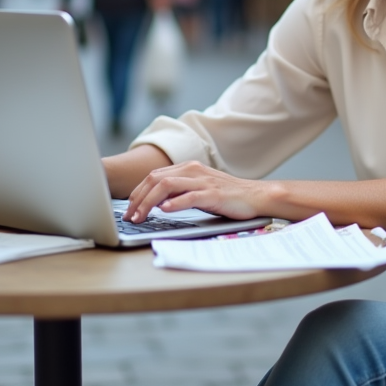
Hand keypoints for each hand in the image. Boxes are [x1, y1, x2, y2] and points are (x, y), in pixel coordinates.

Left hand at [123, 161, 269, 222]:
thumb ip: (179, 192)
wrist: (256, 196)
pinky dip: (175, 203)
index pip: (154, 177)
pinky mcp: (214, 194)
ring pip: (167, 186)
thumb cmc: (228, 196)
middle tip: (129, 216)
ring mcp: (203, 181)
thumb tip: (156, 203)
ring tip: (140, 217)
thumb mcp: (199, 190)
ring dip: (149, 202)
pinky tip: (165, 210)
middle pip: (155, 180)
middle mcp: (193, 171)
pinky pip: (190, 196)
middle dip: (137, 199)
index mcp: (188, 168)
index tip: (129, 209)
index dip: (137, 193)